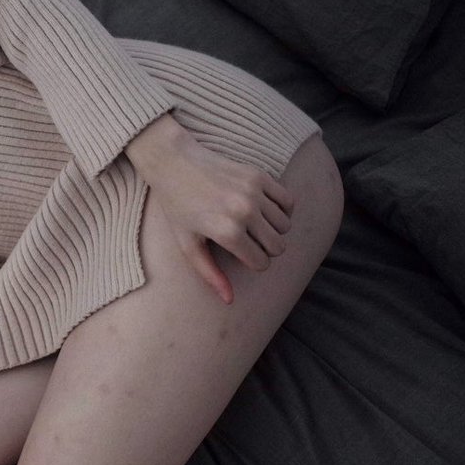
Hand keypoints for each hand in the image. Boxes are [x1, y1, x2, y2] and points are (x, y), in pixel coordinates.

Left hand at [125, 113, 294, 304]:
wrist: (175, 164)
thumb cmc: (178, 208)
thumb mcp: (188, 245)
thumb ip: (209, 274)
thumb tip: (229, 300)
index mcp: (227, 233)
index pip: (261, 263)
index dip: (253, 264)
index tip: (241, 256)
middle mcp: (244, 212)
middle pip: (278, 246)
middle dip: (267, 250)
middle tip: (249, 243)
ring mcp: (254, 193)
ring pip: (285, 226)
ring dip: (274, 230)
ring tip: (255, 226)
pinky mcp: (260, 176)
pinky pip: (289, 201)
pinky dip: (283, 210)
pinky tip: (265, 211)